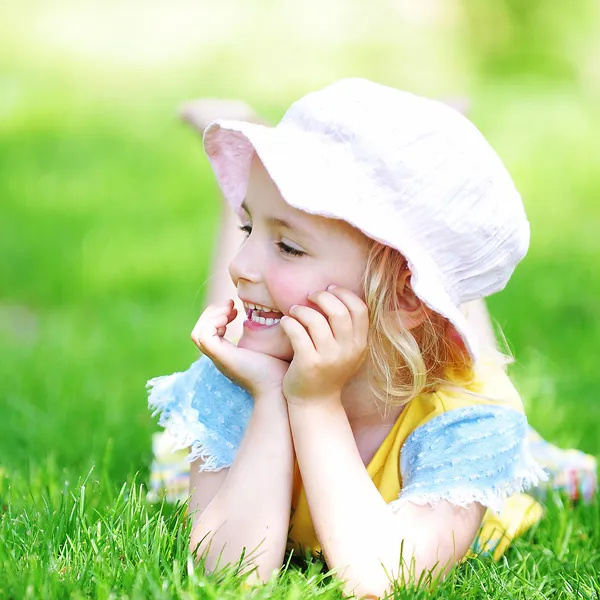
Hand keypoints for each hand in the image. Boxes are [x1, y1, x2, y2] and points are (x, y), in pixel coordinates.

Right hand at [191, 300, 288, 398]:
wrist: (279, 389)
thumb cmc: (280, 371)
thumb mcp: (270, 348)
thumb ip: (266, 335)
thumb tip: (276, 318)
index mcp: (228, 355)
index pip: (209, 333)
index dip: (217, 316)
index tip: (235, 309)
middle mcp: (220, 357)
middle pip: (199, 332)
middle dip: (212, 313)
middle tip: (230, 305)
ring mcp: (218, 358)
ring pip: (198, 333)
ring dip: (211, 316)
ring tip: (229, 310)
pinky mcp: (220, 356)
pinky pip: (203, 336)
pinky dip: (213, 322)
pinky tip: (230, 318)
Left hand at [279, 286, 368, 404]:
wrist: (316, 403)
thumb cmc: (329, 371)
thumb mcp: (348, 352)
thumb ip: (348, 329)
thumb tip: (335, 293)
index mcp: (360, 345)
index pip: (359, 309)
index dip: (344, 293)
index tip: (329, 289)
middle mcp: (347, 351)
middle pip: (338, 312)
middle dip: (322, 297)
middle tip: (310, 295)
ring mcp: (328, 359)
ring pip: (315, 320)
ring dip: (302, 310)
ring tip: (295, 310)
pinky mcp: (308, 364)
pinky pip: (297, 333)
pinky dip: (289, 323)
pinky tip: (285, 322)